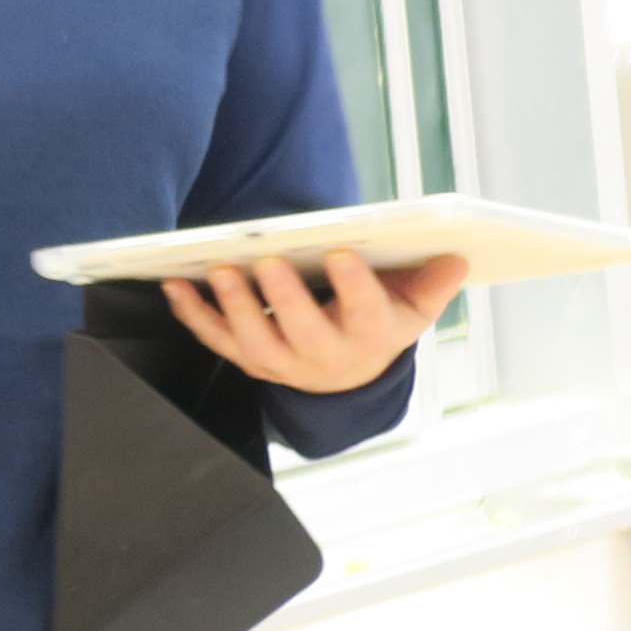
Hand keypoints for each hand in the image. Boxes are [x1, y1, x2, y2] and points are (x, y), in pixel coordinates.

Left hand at [162, 246, 465, 394]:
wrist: (350, 377)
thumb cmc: (379, 324)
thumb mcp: (413, 307)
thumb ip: (432, 282)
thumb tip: (457, 256)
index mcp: (370, 337)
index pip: (367, 314)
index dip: (355, 286)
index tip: (341, 253)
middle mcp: (325, 356)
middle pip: (303, 333)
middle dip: (285, 298)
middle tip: (267, 260)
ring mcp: (283, 363)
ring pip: (255, 342)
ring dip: (234, 307)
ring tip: (220, 270)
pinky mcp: (249, 359)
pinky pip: (217, 341)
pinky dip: (193, 315)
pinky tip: (173, 285)